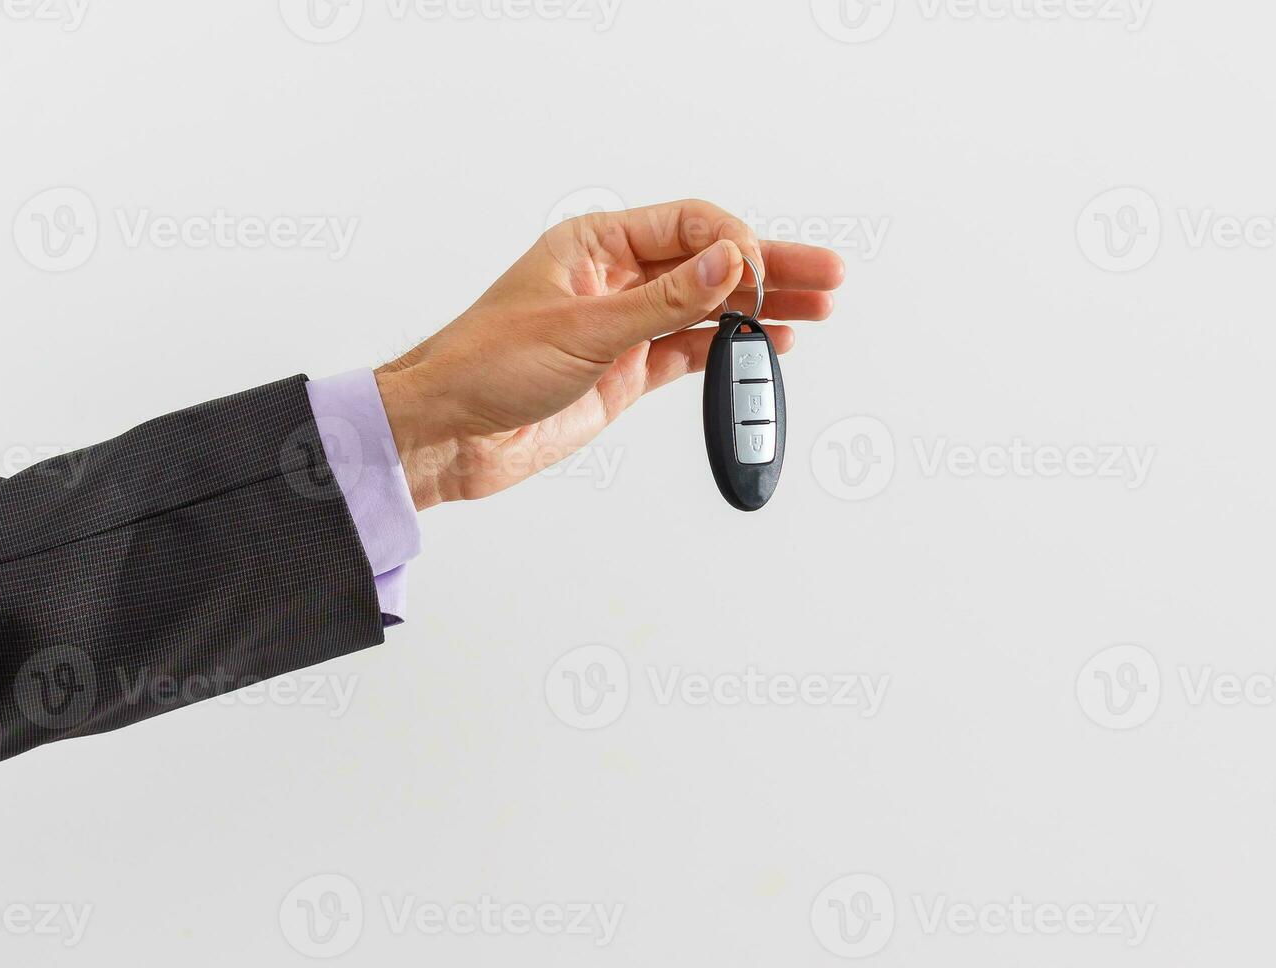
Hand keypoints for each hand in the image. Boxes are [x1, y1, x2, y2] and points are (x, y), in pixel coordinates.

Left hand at [374, 199, 844, 508]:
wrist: (449, 435)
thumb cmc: (484, 366)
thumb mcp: (583, 329)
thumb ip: (664, 300)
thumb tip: (729, 262)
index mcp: (595, 243)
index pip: (688, 225)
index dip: (735, 242)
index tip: (765, 272)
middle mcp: (614, 278)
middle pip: (709, 263)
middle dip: (769, 269)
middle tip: (826, 278)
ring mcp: (623, 326)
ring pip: (707, 308)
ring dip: (759, 311)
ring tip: (817, 311)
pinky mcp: (624, 371)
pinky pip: (690, 350)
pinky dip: (729, 349)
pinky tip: (768, 346)